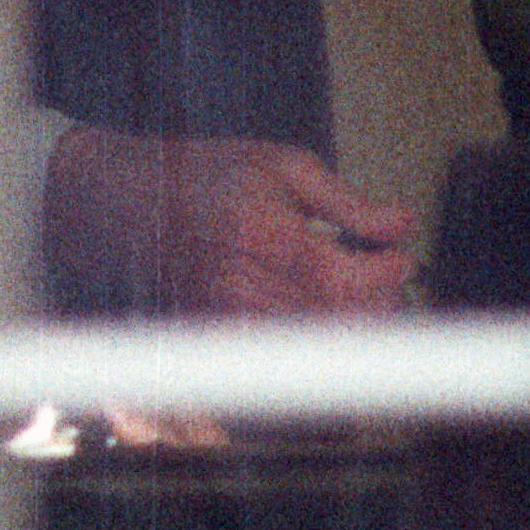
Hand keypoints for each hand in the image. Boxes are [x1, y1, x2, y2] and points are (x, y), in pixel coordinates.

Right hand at [46, 125, 417, 315]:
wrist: (127, 200)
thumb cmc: (205, 175)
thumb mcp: (283, 166)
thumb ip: (348, 203)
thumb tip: (402, 224)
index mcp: (269, 237)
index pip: (355, 281)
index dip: (393, 272)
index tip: (398, 254)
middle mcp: (247, 287)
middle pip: (342, 326)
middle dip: (379, 305)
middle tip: (386, 281)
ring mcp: (227, 322)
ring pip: (316, 351)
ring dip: (350, 330)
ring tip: (355, 298)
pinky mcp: (215, 342)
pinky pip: (280, 363)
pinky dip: (310, 349)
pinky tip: (318, 321)